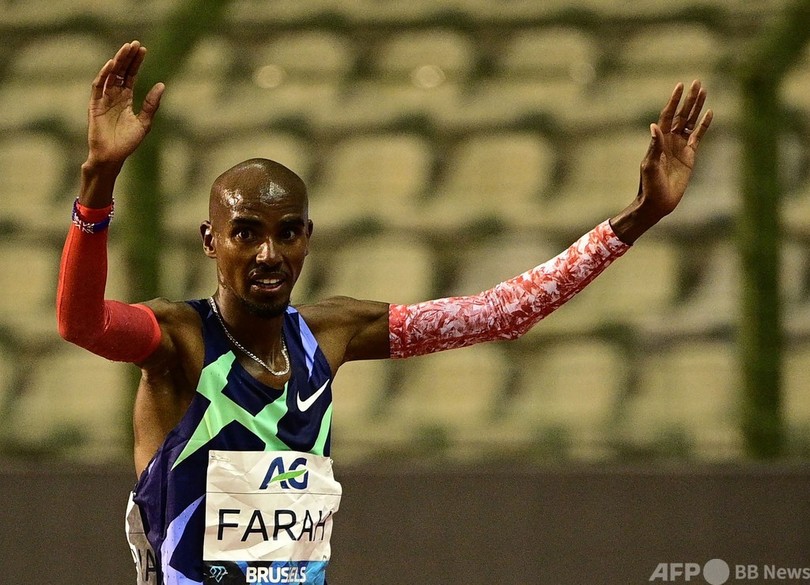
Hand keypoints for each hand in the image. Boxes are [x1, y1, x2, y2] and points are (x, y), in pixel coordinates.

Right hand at [86, 40, 164, 167]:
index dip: (136, 63)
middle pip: (121, 72)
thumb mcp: (144, 122)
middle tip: (135, 44)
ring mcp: (103, 99)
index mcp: (125, 99)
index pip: (131, 76)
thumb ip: (151, 104)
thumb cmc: (127, 142)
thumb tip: (161, 85)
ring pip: (110, 75)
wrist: (112, 156)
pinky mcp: (95, 105)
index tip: (143, 50)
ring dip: (118, 61)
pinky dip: (104, 75)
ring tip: (126, 49)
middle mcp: (114, 96)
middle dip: (128, 58)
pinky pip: (98, 86)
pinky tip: (113, 65)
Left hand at [611, 80, 712, 243]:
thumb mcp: (650, 165)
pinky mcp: (690, 156)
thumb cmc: (650, 185)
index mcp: (659, 140)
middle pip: (681, 115)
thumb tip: (654, 127)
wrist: (658, 202)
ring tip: (704, 91)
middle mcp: (670, 140)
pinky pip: (698, 136)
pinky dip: (704, 125)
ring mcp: (680, 147)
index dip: (674, 101)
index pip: (667, 116)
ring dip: (697, 108)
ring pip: (690, 122)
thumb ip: (654, 146)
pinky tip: (710, 113)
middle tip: (697, 82)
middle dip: (689, 99)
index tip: (680, 86)